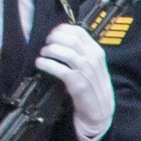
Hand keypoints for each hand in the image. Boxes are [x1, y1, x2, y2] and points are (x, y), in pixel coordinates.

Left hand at [34, 23, 115, 140]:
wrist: (100, 110)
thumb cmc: (93, 86)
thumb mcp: (93, 66)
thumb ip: (82, 53)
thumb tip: (61, 40)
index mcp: (97, 51)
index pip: (79, 32)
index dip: (63, 30)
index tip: (53, 33)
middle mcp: (93, 59)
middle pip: (71, 40)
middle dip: (54, 39)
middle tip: (46, 44)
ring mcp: (86, 71)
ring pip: (65, 53)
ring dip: (50, 51)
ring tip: (43, 54)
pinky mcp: (78, 84)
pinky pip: (60, 69)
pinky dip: (47, 64)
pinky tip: (40, 64)